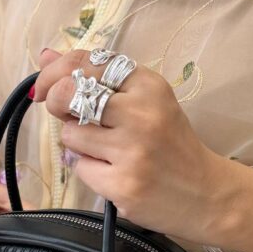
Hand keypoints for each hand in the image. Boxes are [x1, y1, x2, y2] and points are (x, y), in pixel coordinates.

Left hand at [34, 48, 249, 243]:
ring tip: (104, 151)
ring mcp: (132, 151)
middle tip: (70, 117)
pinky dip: (88, 170)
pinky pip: (80, 168)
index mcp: (148, 85)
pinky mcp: (123, 185)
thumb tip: (45, 56)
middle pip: (68, 94)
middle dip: (57, 105)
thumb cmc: (171, 145)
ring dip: (77, 143)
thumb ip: (96, 78)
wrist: (207, 194)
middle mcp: (141, 113)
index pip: (85, 62)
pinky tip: (111, 172)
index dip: (55, 73)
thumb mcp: (145, 102)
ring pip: (69, 135)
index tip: (49, 88)